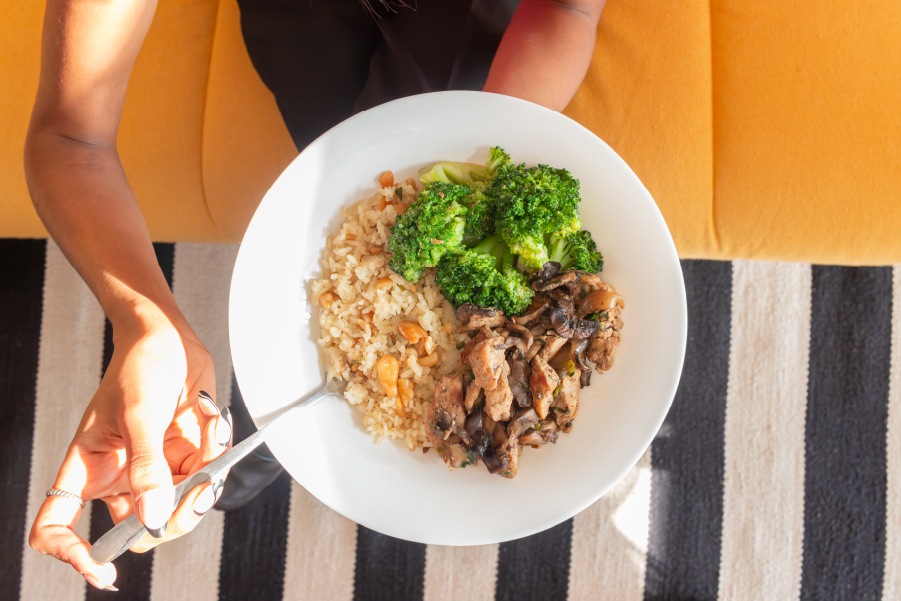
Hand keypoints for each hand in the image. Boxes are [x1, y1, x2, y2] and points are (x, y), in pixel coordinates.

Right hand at [28, 314, 230, 590]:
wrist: (172, 337)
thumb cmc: (140, 366)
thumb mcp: (139, 414)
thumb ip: (147, 466)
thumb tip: (153, 517)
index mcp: (87, 469)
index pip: (58, 526)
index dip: (73, 554)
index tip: (103, 570)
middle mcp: (119, 476)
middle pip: (137, 528)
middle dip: (171, 519)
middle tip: (198, 490)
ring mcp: (154, 469)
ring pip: (178, 509)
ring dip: (203, 479)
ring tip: (208, 430)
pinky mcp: (185, 458)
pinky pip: (206, 477)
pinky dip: (216, 451)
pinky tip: (209, 416)